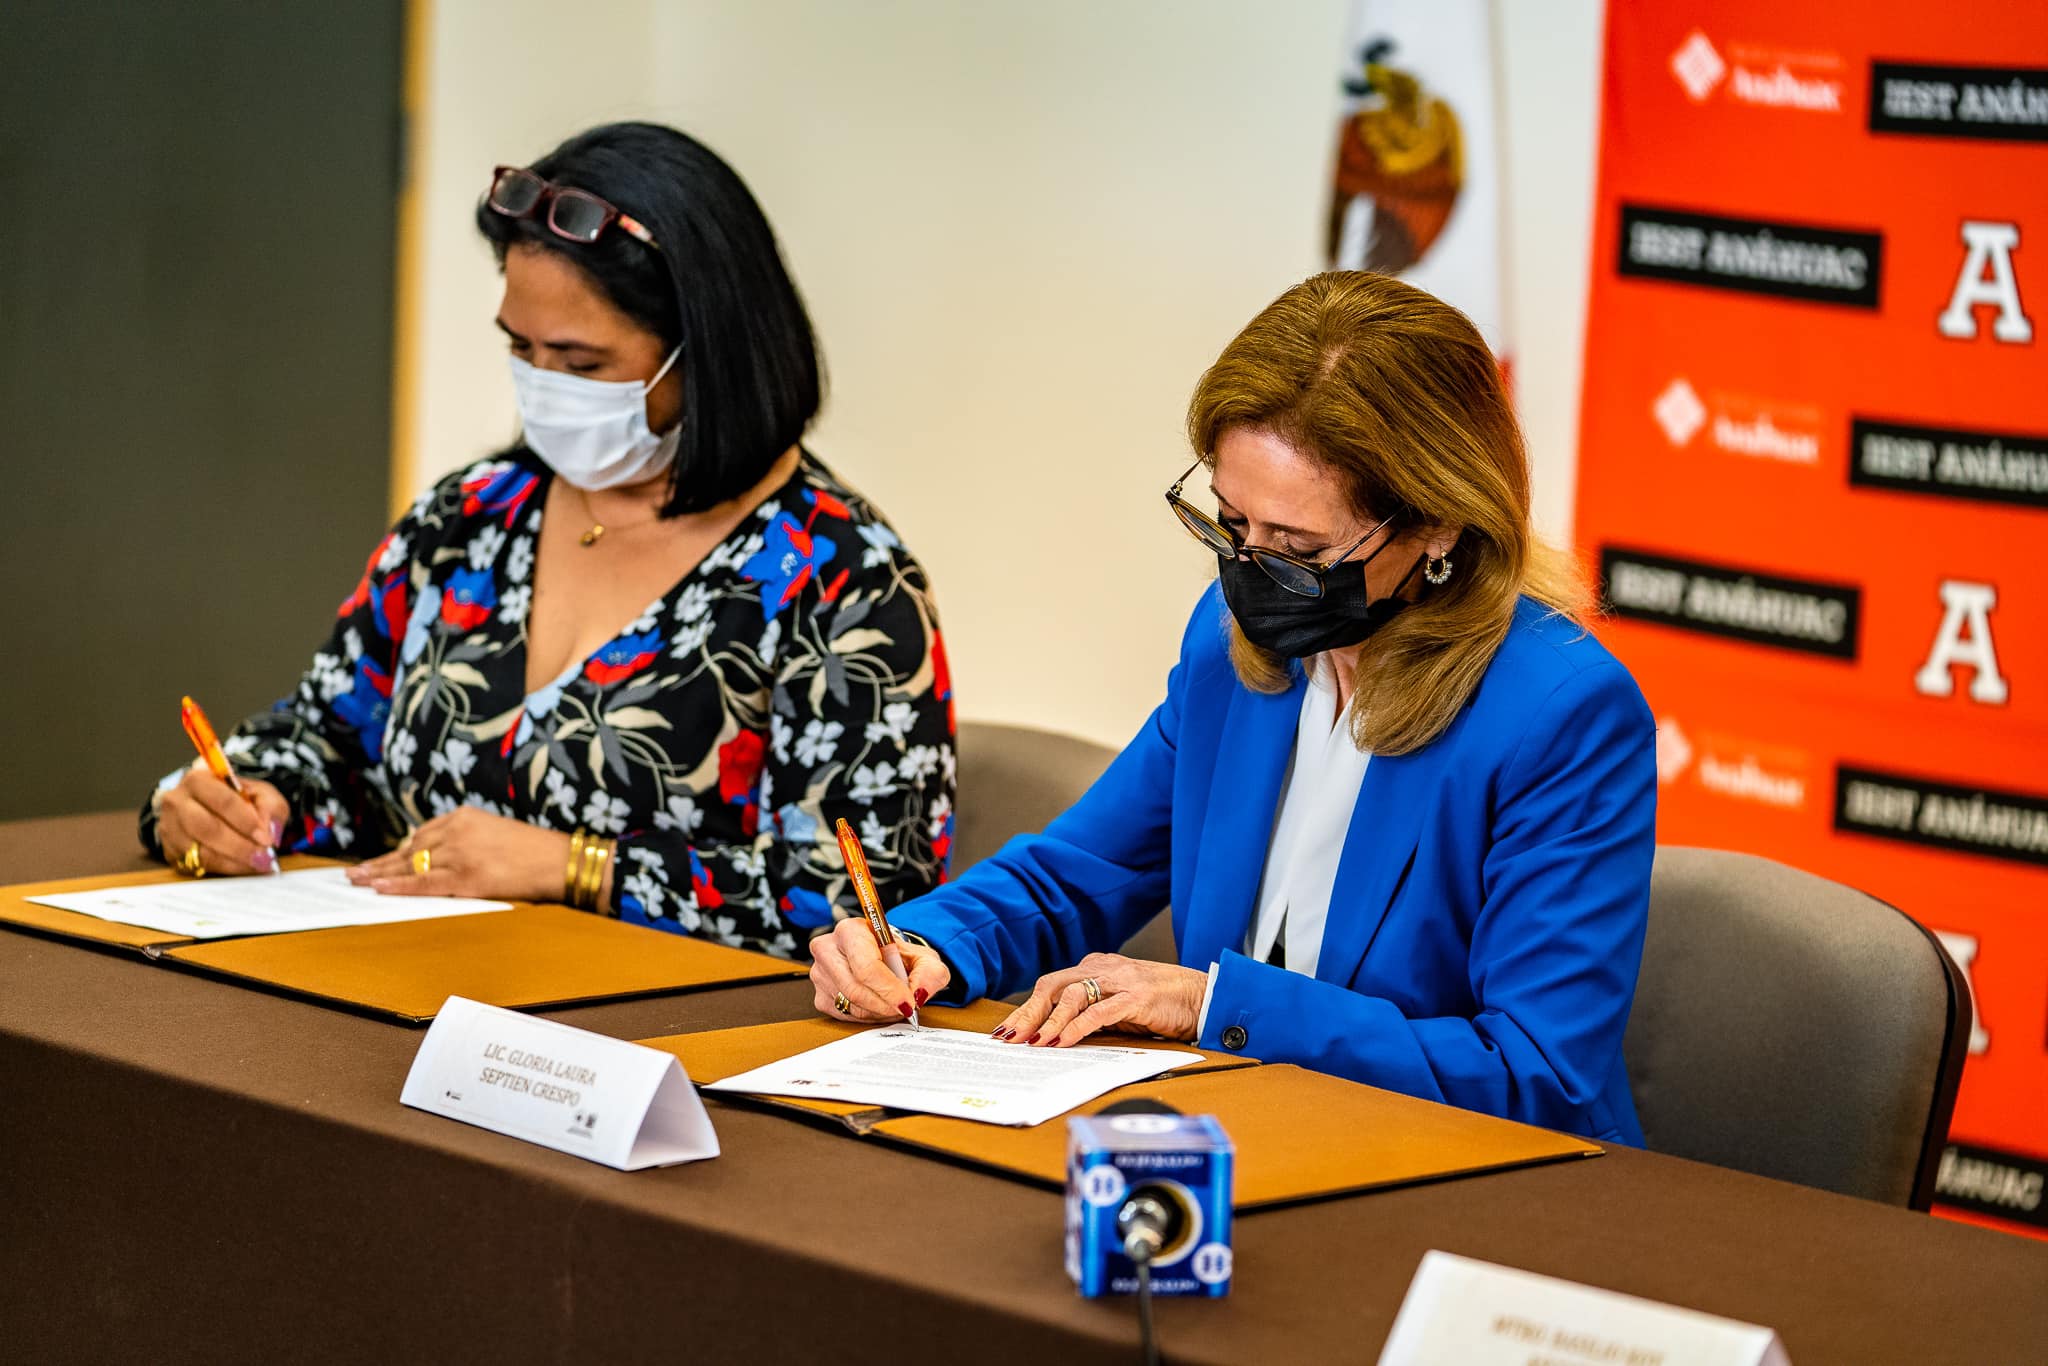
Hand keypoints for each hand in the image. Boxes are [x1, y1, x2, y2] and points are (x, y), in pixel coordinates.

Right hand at [157, 760, 288, 875]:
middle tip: (263, 856)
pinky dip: (224, 868)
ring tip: (257, 864)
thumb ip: (270, 807)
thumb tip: (269, 829)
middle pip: (207, 828)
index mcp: (199, 780)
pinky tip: (242, 867)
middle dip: (240, 846)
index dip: (246, 822)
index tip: (266, 838)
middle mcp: (177, 801)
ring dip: (233, 860)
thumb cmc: (237, 799)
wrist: (212, 809)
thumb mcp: (260, 794)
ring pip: (200, 850)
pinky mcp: (170, 849)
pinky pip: (197, 863)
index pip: (223, 801)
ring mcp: (170, 827)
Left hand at [347, 806, 571, 901]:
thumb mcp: (496, 832)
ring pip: (411, 865)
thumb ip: (467, 838)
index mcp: (465, 816)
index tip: (382, 861)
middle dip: (381, 862)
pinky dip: (398, 886)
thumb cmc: (534, 851)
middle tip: (356, 873)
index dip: (398, 851)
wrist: (560, 861)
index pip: (422, 834)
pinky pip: (424, 883)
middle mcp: (458, 830)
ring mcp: (461, 853)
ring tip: (358, 882)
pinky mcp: (466, 877)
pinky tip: (378, 888)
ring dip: (381, 874)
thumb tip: (438, 856)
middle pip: (410, 849)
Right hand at [808, 916, 950, 1022]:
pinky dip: (867, 1016)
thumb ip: (930, 974)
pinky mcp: (820, 995)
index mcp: (851, 930)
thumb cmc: (901, 957)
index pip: (866, 966)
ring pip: (850, 1004)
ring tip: (895, 1005)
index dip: (889, 989)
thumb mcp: (925, 959)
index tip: (908, 1002)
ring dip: (878, 1011)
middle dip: (885, 1004)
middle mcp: (828, 948)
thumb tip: (918, 994)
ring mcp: (819, 973)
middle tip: (905, 1008)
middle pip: (855, 988)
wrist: (886, 960)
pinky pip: (844, 1015)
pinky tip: (880, 1007)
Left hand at [994, 953, 1207, 1047]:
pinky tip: (1063, 1041)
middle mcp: (1104, 968)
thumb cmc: (1162, 1004)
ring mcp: (1120, 980)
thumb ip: (1091, 1011)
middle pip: (1052, 986)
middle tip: (1009, 1039)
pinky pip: (1100, 1011)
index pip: (1051, 986)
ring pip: (1072, 995)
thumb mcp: (1118, 1004)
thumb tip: (1055, 1034)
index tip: (1007, 1030)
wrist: (1203, 996)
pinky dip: (1078, 1027)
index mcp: (1096, 966)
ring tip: (1033, 1042)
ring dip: (1049, 1020)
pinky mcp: (1137, 997)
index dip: (1026, 1007)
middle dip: (1028, 1013)